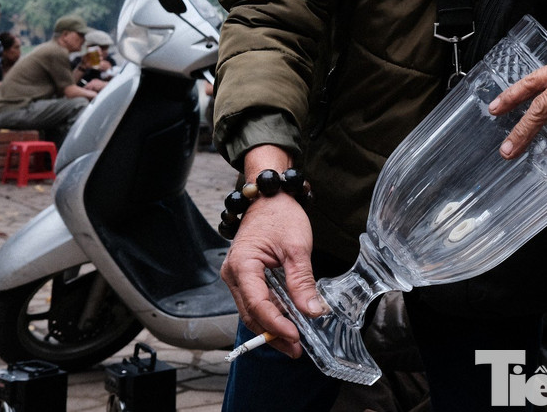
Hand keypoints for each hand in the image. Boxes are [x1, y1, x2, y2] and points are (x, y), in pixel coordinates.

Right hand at [219, 150, 323, 356]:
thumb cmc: (280, 216)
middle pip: (252, 314)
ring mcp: (237, 277)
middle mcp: (233, 275)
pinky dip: (270, 315)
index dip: (276, 324)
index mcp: (242, 266)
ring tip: (293, 343)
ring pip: (252, 311)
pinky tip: (286, 324)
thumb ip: (302, 281)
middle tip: (296, 350)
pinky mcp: (245, 277)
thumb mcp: (297, 247)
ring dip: (271, 328)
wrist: (269, 196)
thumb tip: (313, 311)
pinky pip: (255, 302)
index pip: (258, 304)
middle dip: (273, 334)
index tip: (296, 336)